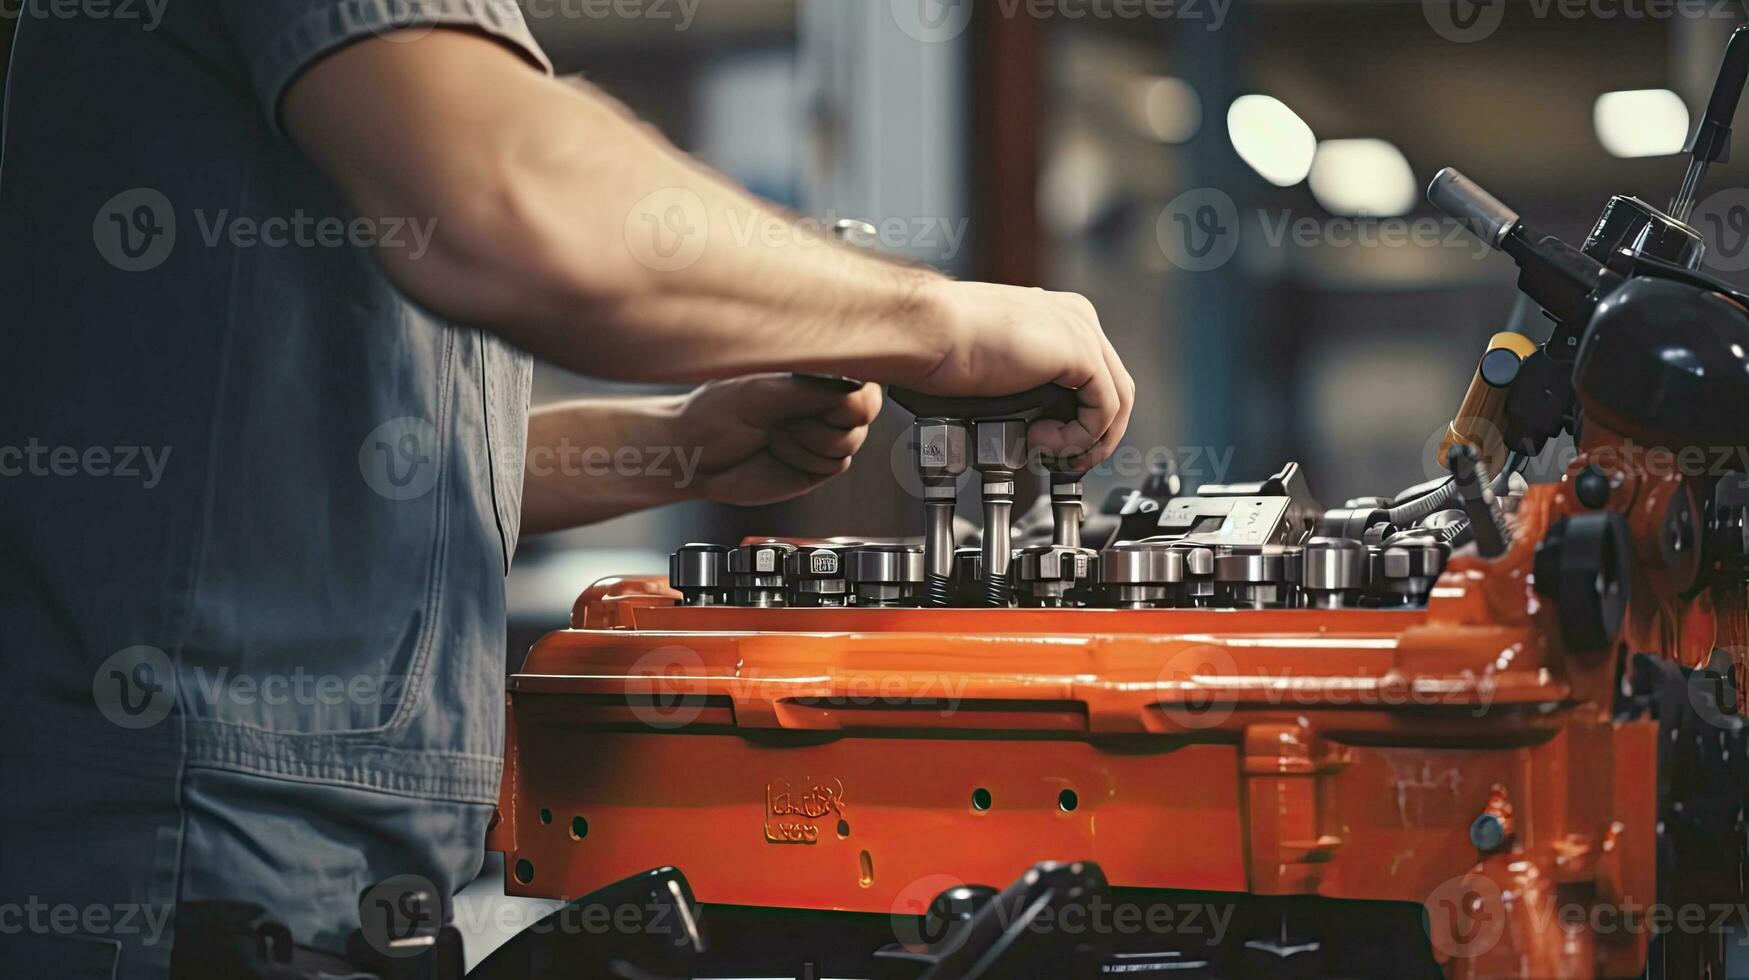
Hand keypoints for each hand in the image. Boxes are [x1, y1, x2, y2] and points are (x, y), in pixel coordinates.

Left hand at [678, 374, 883, 506]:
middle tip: (784, 418)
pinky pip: (837, 464)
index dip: (850, 389)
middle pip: (864, 411)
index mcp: (812, 371)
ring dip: (807, 441)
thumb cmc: (714, 413)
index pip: (862, 374)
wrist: (694, 458)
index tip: (823, 397)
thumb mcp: (760, 391)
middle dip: (823, 418)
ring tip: (774, 434)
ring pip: (851, 440)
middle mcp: (824, 400)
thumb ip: (808, 389)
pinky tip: (778, 452)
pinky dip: (805, 460)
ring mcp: (823, 433)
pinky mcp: (819, 465)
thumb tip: (853, 388)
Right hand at [906, 281, 1134, 469]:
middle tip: (1064, 460)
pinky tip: (1043, 440)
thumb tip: (1036, 415)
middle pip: (1115, 390)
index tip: (1057, 446)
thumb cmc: (942, 344)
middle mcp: (1077, 318)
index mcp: (1059, 317)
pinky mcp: (1081, 352)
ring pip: (1117, 402)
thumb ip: (1026, 380)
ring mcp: (1082, 332)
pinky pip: (1104, 409)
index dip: (1084, 420)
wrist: (930, 330)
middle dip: (1095, 436)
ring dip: (1090, 441)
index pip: (1096, 376)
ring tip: (1052, 454)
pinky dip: (1080, 437)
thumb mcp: (997, 362)